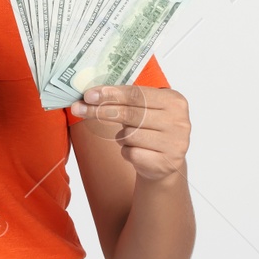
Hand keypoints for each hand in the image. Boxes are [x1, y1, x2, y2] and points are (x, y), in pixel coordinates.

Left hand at [70, 85, 189, 181]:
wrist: (165, 161)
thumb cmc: (150, 129)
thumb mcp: (144, 109)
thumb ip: (124, 99)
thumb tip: (91, 95)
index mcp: (175, 100)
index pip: (136, 94)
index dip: (110, 94)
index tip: (89, 95)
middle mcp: (179, 121)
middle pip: (130, 113)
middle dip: (101, 111)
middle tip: (79, 108)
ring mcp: (175, 144)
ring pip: (129, 135)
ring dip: (121, 136)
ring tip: (127, 137)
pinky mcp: (166, 163)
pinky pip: (132, 154)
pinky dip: (126, 152)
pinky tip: (134, 151)